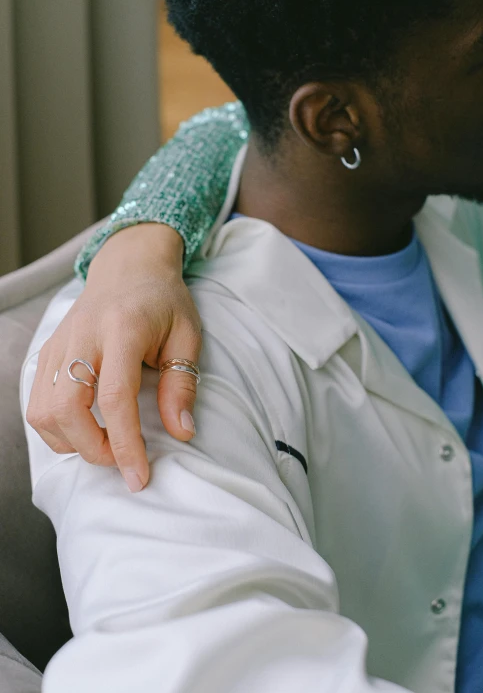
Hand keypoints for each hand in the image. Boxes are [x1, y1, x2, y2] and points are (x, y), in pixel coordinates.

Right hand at [25, 224, 201, 491]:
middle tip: (123, 460)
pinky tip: (84, 429)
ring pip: (42, 411)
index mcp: (122, 329)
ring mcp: (58, 344)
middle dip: (93, 449)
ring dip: (71, 442)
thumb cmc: (163, 302)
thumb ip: (183, 383)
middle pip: (67, 408)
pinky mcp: (46, 352)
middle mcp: (82, 336)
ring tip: (105, 445)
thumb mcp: (187, 335)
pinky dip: (56, 428)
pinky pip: (36, 402)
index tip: (140, 477)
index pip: (116, 397)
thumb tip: (182, 432)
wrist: (128, 266)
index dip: (125, 444)